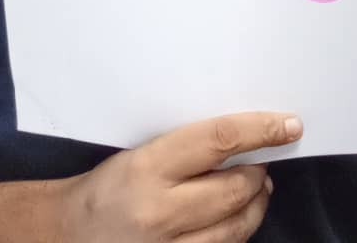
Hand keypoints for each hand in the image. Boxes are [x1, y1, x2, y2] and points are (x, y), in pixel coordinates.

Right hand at [62, 111, 302, 241]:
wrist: (67, 235)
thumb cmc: (108, 187)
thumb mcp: (141, 154)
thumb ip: (187, 149)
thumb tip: (243, 140)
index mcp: (148, 168)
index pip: (219, 140)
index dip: (260, 130)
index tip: (289, 125)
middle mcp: (159, 212)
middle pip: (234, 190)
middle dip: (259, 173)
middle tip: (266, 161)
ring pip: (235, 229)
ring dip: (256, 206)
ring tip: (257, 189)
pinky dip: (236, 234)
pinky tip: (236, 220)